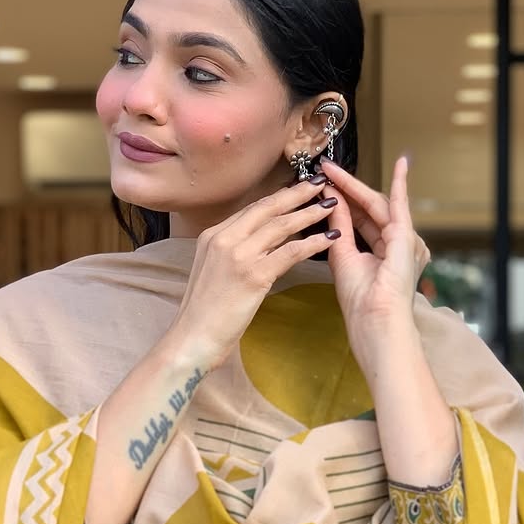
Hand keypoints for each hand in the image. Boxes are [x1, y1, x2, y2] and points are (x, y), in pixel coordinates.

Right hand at [172, 183, 338, 368]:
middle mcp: (224, 239)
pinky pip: (291, 252)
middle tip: (320, 183)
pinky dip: (313, 243)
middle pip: (267, 208)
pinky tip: (330, 239)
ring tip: (331, 206)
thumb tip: (261, 245)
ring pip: (281, 226)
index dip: (278, 197)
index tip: (297, 188)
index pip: (252, 209)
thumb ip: (232, 254)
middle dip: (297, 193)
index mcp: (213, 236)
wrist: (192, 339)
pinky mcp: (253, 275)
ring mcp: (238, 256)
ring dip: (309, 213)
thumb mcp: (213, 273)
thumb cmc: (203, 315)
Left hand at [319, 156, 430, 366]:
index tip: (324, 184)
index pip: (362, 219)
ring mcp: (406, 241)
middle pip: (369, 208)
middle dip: (347, 188)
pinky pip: (400, 206)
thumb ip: (339, 227)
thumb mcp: (342, 256)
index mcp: (383, 253)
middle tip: (324, 169)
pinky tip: (401, 163)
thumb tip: (331, 199)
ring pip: (377, 205)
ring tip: (332, 169)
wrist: (375, 322)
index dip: (343, 201)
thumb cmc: (361, 303)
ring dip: (355, 186)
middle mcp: (398, 245)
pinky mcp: (407, 238)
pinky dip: (400, 184)